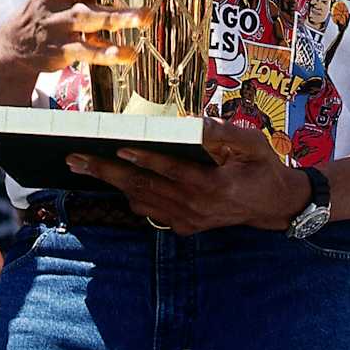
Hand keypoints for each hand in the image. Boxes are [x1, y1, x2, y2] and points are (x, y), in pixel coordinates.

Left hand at [66, 119, 305, 234]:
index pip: (173, 172)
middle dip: (107, 172)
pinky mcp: (184, 226)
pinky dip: (128, 195)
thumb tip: (192, 123)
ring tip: (81, 167)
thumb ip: (224, 133)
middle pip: (145, 188)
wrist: (272, 204)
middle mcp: (196, 207)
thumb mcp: (253, 143)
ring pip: (141, 201)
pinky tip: (111, 180)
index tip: (120, 148)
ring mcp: (188, 220)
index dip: (147, 160)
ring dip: (110, 184)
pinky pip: (149, 211)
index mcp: (214, 186)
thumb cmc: (261, 167)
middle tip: (76, 159)